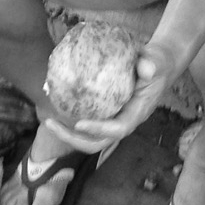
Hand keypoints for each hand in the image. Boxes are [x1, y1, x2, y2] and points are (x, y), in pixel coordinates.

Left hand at [42, 45, 182, 152]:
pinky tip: (54, 109)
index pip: (118, 129)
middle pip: (98, 142)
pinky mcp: (106, 114)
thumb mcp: (156, 62)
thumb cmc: (156, 64)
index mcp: (136, 113)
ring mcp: (114, 120)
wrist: (157, 66)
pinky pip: (87, 123)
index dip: (99, 130)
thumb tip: (145, 67)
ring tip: (47, 121)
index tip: (79, 123)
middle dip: (74, 139)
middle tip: (50, 124)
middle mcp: (124, 121)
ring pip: (90, 138)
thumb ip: (151, 64)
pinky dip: (70, 121)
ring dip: (68, 133)